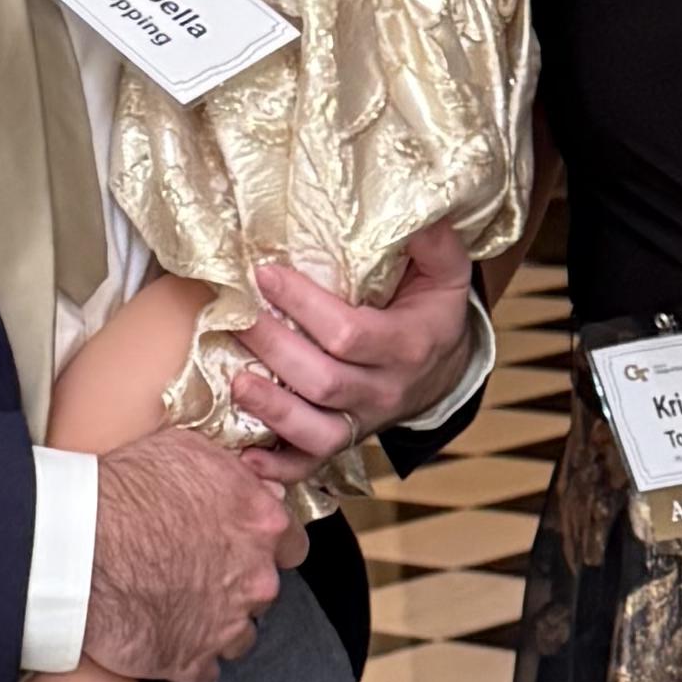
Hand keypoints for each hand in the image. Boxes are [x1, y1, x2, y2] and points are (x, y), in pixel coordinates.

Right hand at [83, 422, 304, 681]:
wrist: (75, 544)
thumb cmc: (123, 490)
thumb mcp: (186, 449)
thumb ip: (232, 472)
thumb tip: (255, 483)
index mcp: (260, 525)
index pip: (291, 545)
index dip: (264, 546)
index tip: (242, 547)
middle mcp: (255, 579)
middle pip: (262, 592)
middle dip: (235, 586)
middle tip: (194, 574)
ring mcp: (226, 626)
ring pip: (239, 636)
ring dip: (215, 625)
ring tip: (177, 610)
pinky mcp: (191, 661)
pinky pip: (203, 672)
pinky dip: (187, 660)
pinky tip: (165, 641)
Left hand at [230, 227, 477, 465]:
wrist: (443, 368)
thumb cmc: (431, 311)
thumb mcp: (445, 273)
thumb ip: (433, 243)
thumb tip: (414, 214)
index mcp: (408, 347)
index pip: (350, 334)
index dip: (304, 306)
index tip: (265, 273)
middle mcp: (385, 391)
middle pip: (324, 382)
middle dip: (275, 349)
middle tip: (237, 315)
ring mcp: (363, 422)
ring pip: (316, 430)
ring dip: (271, 410)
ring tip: (236, 381)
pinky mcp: (343, 441)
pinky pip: (310, 464)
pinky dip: (277, 467)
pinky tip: (246, 457)